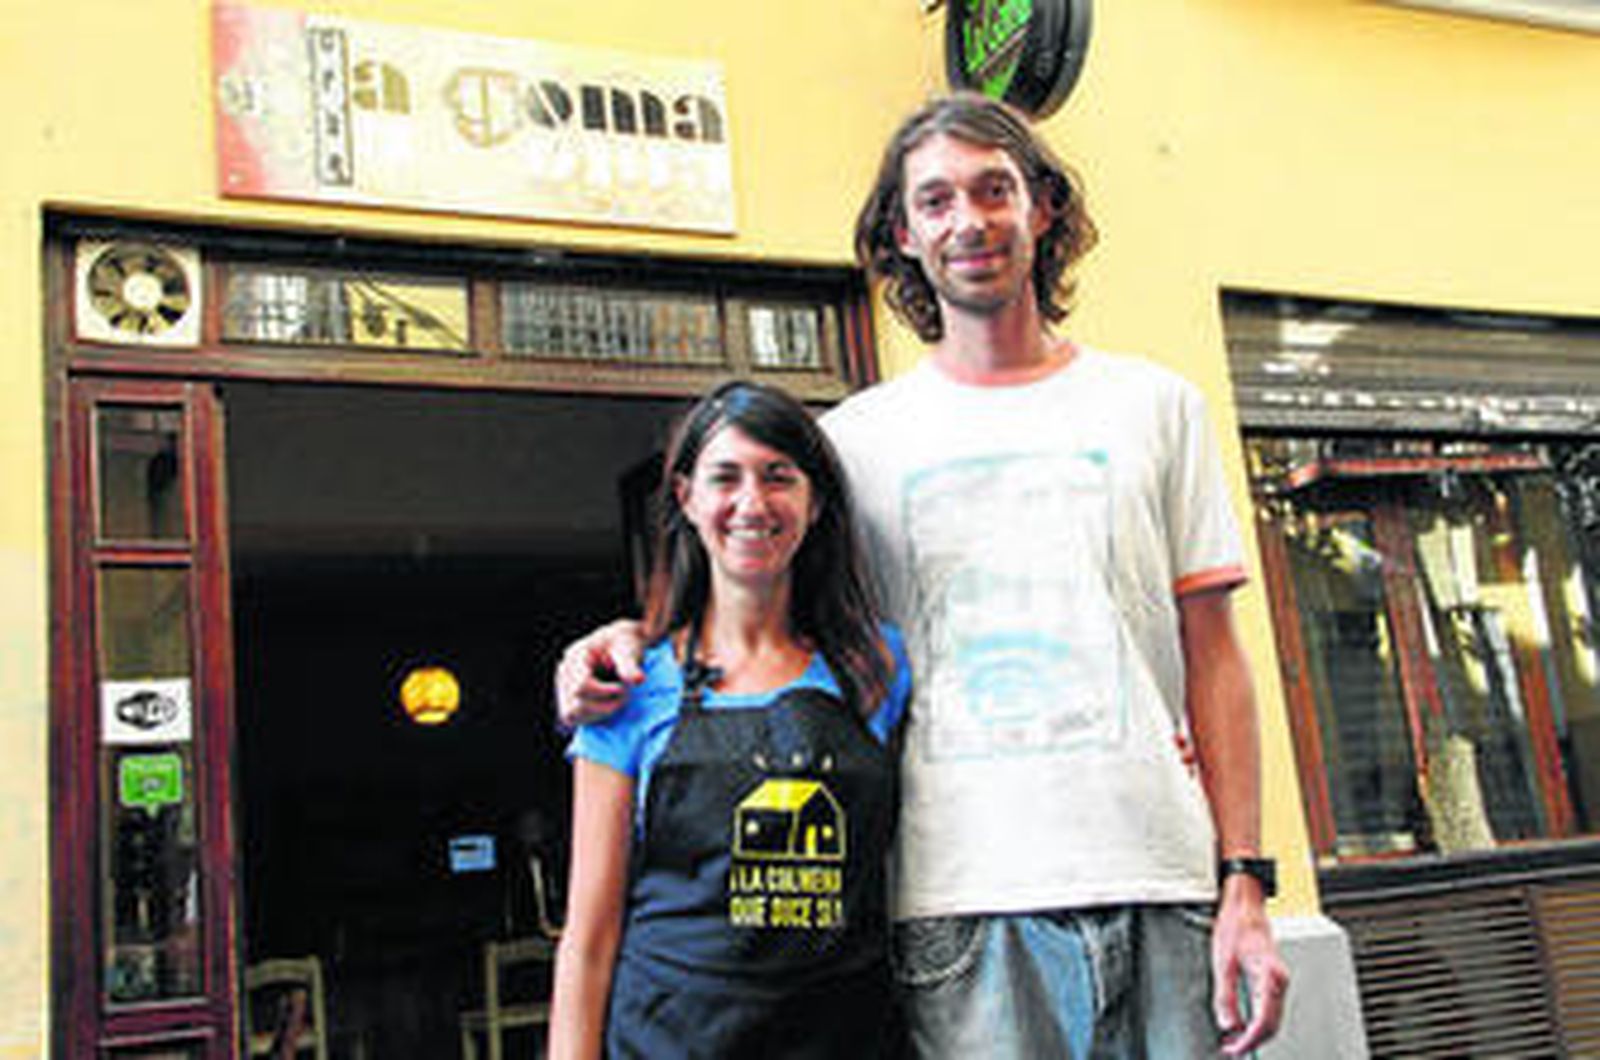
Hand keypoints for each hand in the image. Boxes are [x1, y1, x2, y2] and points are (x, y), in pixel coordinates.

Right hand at [555, 619, 646, 727]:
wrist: (621, 644)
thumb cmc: (624, 643)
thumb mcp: (629, 649)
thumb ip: (630, 665)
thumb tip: (638, 680)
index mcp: (575, 655)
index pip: (580, 686)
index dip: (605, 692)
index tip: (622, 687)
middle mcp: (564, 671)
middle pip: (575, 704)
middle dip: (603, 704)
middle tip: (623, 692)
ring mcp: (563, 685)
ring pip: (571, 714)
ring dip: (598, 712)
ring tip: (616, 699)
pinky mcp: (568, 697)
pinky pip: (571, 717)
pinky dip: (592, 715)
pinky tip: (607, 704)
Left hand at [1212, 874, 1289, 1056]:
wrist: (1246, 906)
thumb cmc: (1235, 927)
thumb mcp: (1222, 963)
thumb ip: (1225, 996)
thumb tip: (1227, 1024)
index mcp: (1268, 976)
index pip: (1263, 1021)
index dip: (1248, 1040)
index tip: (1233, 1048)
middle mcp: (1279, 980)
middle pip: (1272, 1024)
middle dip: (1252, 1041)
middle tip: (1231, 1049)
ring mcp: (1279, 980)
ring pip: (1273, 1018)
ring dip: (1255, 1033)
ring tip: (1233, 1039)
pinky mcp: (1274, 979)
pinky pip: (1270, 1007)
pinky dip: (1258, 1020)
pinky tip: (1243, 1023)